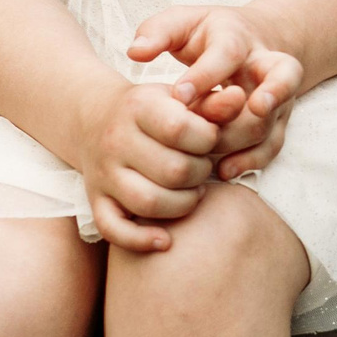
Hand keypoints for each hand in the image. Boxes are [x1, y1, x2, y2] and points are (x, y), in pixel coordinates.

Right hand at [72, 81, 222, 252]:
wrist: (96, 118)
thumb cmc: (154, 110)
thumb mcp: (181, 95)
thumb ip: (213, 103)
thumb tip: (240, 98)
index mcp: (138, 107)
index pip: (180, 129)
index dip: (207, 139)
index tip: (210, 139)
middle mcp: (116, 141)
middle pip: (173, 171)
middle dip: (200, 173)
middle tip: (204, 167)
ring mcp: (103, 174)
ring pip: (149, 203)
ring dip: (183, 204)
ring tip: (192, 191)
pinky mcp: (96, 200)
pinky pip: (114, 230)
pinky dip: (141, 240)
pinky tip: (165, 240)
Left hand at [129, 3, 304, 182]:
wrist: (251, 41)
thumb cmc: (207, 36)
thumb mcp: (181, 23)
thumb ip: (157, 33)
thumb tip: (136, 52)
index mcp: (237, 37)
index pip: (229, 52)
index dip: (206, 75)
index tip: (178, 95)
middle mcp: (266, 65)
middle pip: (282, 76)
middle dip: (270, 94)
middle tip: (244, 113)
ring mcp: (276, 95)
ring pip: (271, 120)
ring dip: (241, 139)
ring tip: (207, 153)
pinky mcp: (276, 121)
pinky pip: (272, 145)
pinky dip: (251, 160)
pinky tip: (224, 170)